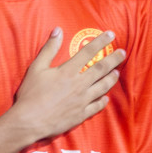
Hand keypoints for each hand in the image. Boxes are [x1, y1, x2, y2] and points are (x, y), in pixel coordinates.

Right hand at [6, 29, 124, 148]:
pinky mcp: (81, 114)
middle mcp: (79, 84)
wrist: (29, 121)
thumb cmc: (30, 95)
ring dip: (111, 78)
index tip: (111, 35)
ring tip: (116, 73)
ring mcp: (82, 100)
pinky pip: (97, 106)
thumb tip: (58, 31)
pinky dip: (103, 101)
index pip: (88, 52)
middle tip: (122, 53)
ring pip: (103, 86)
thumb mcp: (36, 69)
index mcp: (68, 71)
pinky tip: (105, 98)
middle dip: (114, 59)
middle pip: (101, 68)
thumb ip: (49, 49)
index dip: (100, 42)